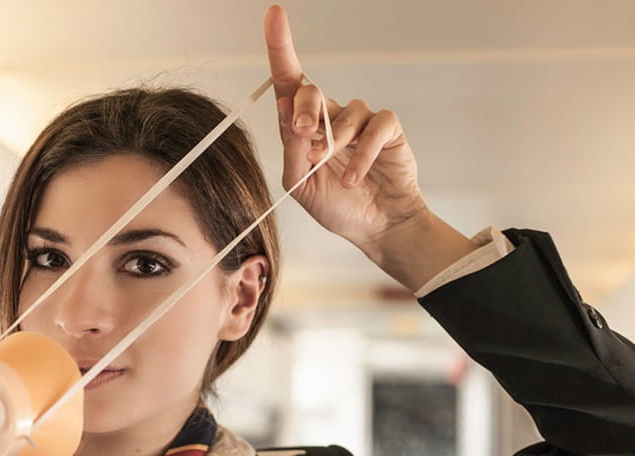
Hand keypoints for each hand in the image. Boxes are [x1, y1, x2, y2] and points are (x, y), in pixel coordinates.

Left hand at [263, 5, 476, 291]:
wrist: (375, 228)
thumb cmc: (336, 205)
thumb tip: (287, 113)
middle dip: (304, 108)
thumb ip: (292, 149)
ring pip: (345, 109)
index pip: (288, 82)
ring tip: (334, 170)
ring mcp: (359, 122)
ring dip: (335, 141)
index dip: (281, 47)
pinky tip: (354, 176)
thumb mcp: (300, 183)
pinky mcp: (387, 130)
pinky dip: (362, 154)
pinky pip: (374, 127)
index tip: (274, 15)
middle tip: (304, 133)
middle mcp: (330, 117)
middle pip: (311, 89)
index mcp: (303, 127)